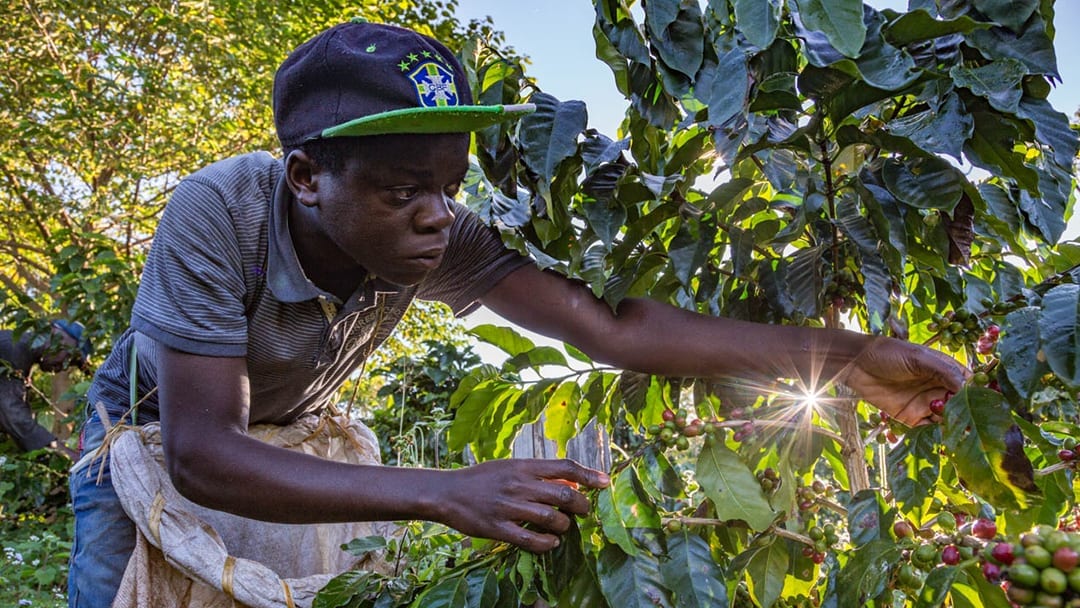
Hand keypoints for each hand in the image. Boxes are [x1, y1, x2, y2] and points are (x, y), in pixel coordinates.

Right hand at [433, 458, 609, 552]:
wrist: (446, 492)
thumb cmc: (482, 479)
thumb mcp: (509, 468)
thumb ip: (538, 474)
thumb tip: (571, 483)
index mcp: (523, 466)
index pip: (565, 467)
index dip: (590, 475)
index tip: (606, 482)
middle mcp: (519, 485)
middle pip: (565, 495)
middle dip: (582, 506)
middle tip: (584, 511)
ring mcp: (508, 507)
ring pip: (551, 519)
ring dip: (564, 526)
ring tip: (562, 528)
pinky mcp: (497, 528)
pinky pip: (530, 540)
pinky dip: (547, 544)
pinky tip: (551, 543)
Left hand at [838, 337, 968, 426]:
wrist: (855, 364)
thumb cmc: (888, 353)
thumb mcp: (918, 358)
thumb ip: (943, 371)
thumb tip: (967, 387)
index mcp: (945, 369)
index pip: (970, 383)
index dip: (980, 394)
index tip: (989, 405)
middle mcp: (938, 387)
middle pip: (961, 405)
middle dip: (968, 414)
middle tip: (976, 424)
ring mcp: (925, 403)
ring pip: (947, 419)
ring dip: (953, 426)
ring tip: (961, 433)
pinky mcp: (911, 417)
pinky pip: (928, 429)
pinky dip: (935, 435)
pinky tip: (942, 438)